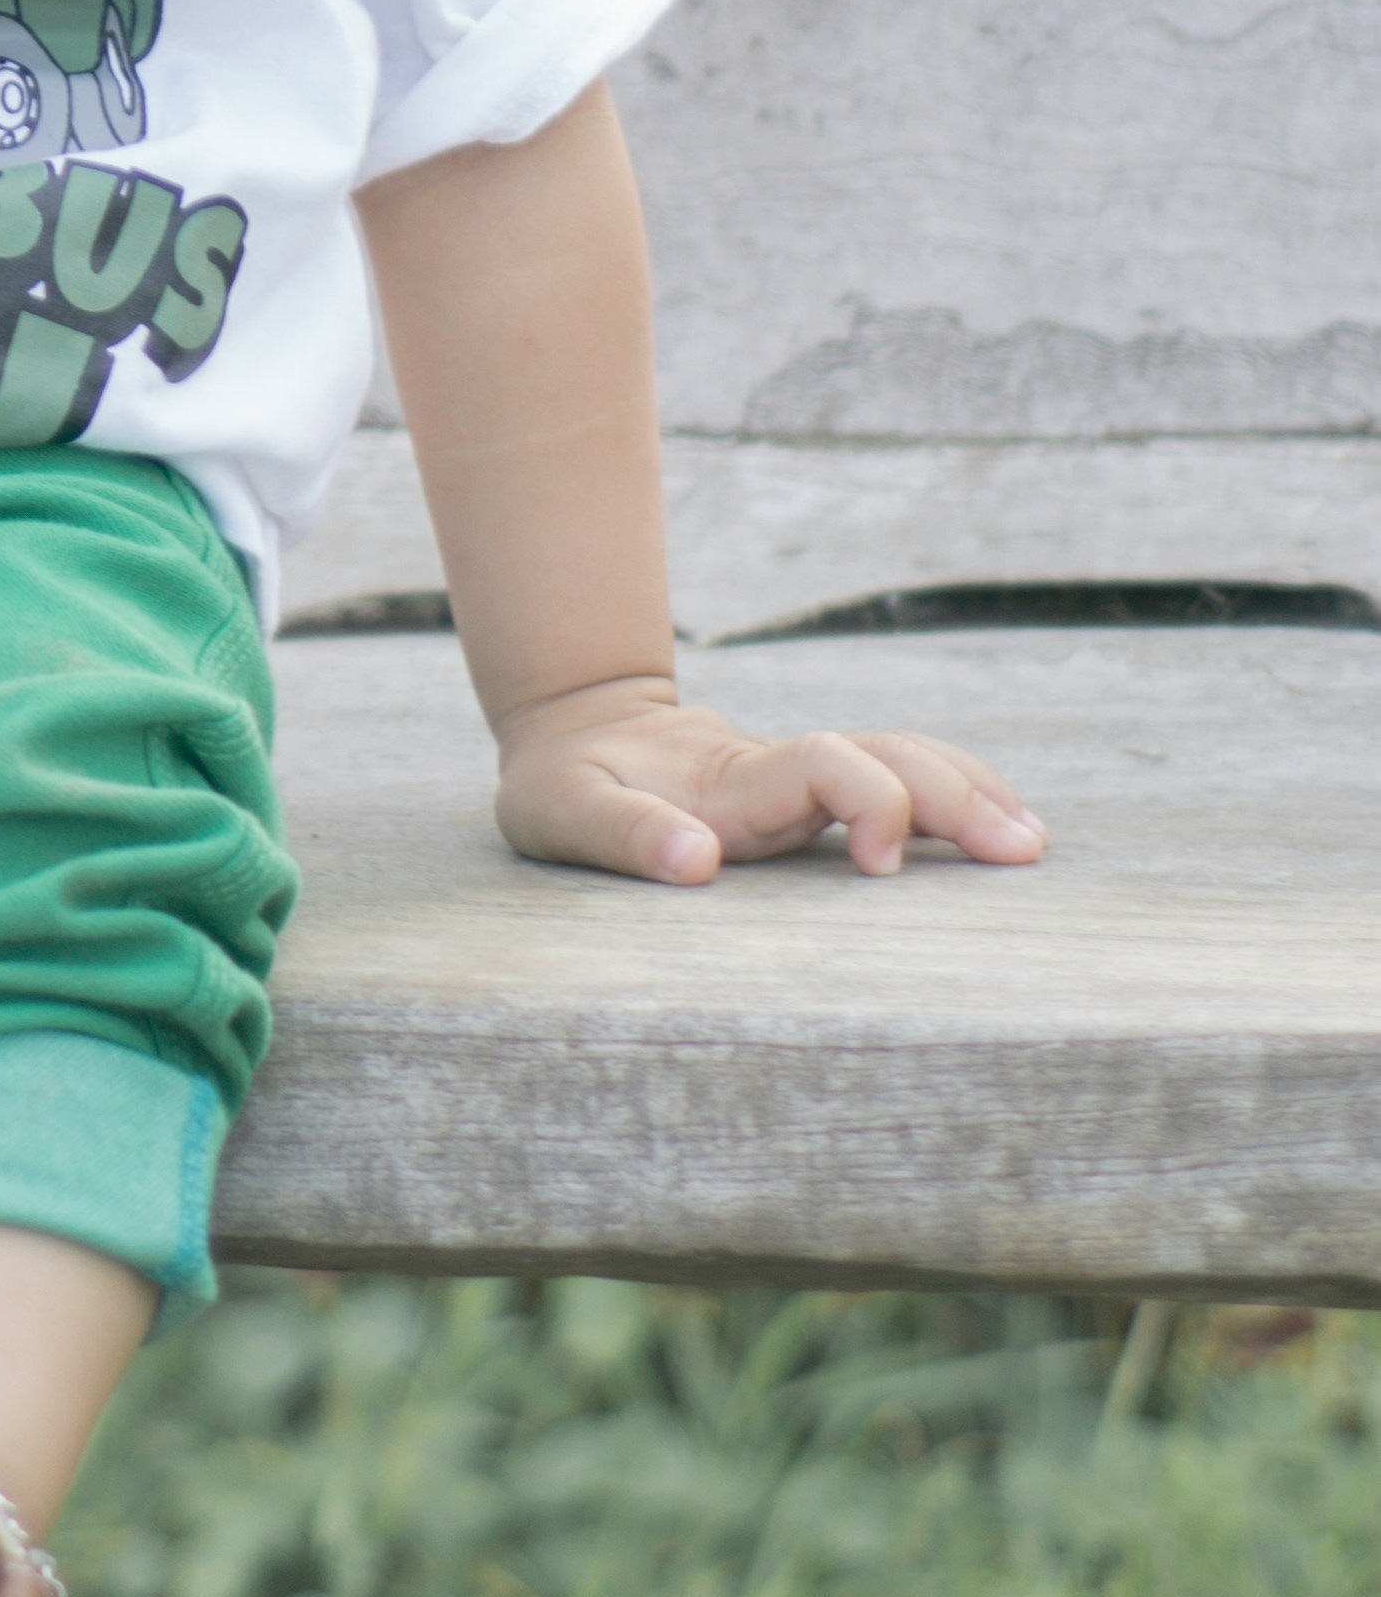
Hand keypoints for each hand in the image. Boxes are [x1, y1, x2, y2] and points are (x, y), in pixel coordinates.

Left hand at [494, 674, 1046, 889]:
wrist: (578, 734)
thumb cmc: (566, 785)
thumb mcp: (563, 811)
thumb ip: (625, 834)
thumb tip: (698, 863)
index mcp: (732, 779)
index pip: (824, 764)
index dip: (868, 798)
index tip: (884, 862)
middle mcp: (782, 774)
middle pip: (891, 756)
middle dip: (959, 795)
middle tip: (1022, 851)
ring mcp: (803, 783)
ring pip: (907, 761)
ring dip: (971, 790)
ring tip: (1032, 842)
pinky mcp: (811, 800)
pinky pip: (900, 786)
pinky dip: (957, 797)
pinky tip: (1004, 829)